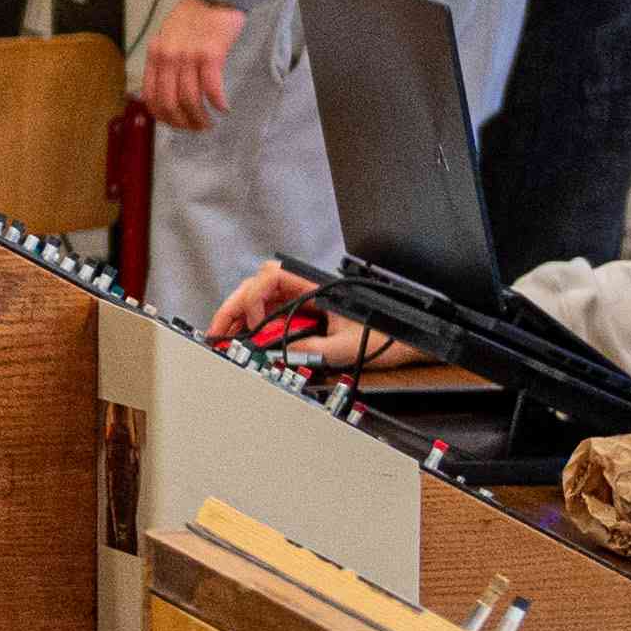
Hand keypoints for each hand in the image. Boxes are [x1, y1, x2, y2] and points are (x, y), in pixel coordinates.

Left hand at [137, 0, 246, 130]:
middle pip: (170, 102)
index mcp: (155, 55)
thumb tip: (167, 94)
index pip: (151, 96)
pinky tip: (224, 108)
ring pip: (189, 99)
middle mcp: (167, 58)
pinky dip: (218, 103)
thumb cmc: (192, 18)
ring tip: (210, 123)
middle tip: (197, 128)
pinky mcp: (210, 54)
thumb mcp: (168, 39)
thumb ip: (164, 63)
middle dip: (183, 122)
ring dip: (200, 117)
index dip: (164, 117)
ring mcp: (188, 56)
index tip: (178, 125)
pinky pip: (211, 87)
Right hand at [202, 263, 402, 362]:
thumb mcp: (348, 347)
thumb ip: (314, 350)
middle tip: (219, 331)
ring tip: (228, 336)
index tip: (247, 322)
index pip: (272, 278)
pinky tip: (250, 338)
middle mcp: (309, 290)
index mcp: (317, 288)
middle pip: (259, 287)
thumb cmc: (388, 334)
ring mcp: (307, 300)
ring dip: (242, 314)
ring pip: (262, 298)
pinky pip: (274, 312)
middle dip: (235, 307)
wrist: (410, 338)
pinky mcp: (308, 313)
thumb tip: (283, 353)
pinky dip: (256, 323)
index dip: (252, 298)